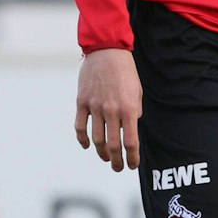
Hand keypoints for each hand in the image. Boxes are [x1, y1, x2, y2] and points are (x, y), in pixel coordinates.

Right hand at [75, 48, 142, 171]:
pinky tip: (87, 145)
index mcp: (129, 109)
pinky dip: (83, 140)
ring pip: (97, 139)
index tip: (133, 165)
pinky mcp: (82, 102)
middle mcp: (111, 110)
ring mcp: (95, 106)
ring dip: (102, 153)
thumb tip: (130, 130)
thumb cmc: (125, 71)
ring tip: (106, 158)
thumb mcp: (137, 92)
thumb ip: (134, 112)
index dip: (133, 158)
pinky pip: (80, 126)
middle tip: (118, 167)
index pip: (131, 142)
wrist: (107, 50)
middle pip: (113, 146)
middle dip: (117, 161)